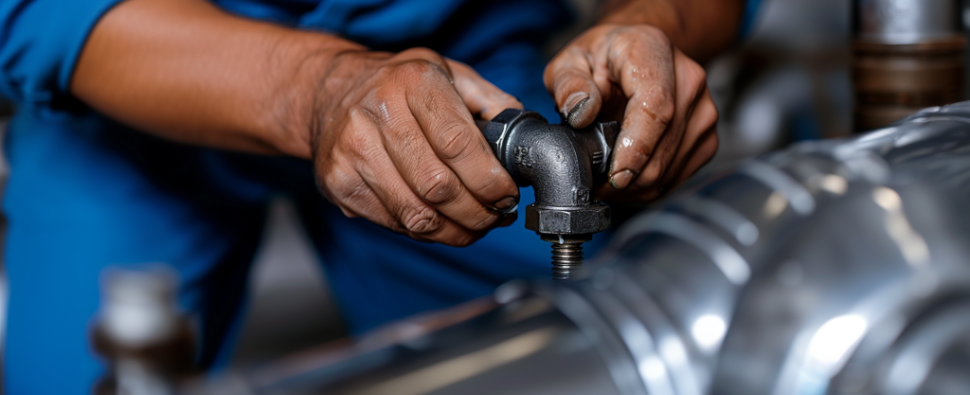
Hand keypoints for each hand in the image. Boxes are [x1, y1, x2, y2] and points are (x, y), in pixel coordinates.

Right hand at [308, 48, 522, 245]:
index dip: (489, 180)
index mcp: (413, 82)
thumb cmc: (400, 85)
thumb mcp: (449, 73)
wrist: (330, 90)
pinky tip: (443, 223)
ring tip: (476, 225)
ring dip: (456, 230)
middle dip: (478, 212)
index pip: (457, 144)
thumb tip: (526, 139)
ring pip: (416, 214)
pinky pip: (394, 223)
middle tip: (496, 215)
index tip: (507, 194)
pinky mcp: (338, 182)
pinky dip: (426, 232)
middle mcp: (377, 114)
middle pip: (438, 187)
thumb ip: (491, 102)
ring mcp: (352, 151)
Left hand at [544, 24, 718, 201]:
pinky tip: (626, 175)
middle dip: (626, 178)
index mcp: (652, 52)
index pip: (655, 107)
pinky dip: (647, 186)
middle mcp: (688, 81)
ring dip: (634, 187)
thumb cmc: (603, 59)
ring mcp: (703, 111)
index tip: (614, 175)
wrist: (639, 54)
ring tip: (605, 178)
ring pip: (669, 169)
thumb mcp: (571, 61)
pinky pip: (676, 177)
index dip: (636, 148)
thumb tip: (579, 113)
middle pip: (664, 146)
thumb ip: (569, 84)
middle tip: (593, 184)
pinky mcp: (706, 137)